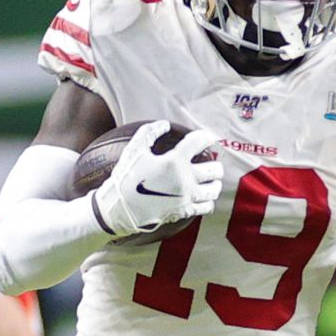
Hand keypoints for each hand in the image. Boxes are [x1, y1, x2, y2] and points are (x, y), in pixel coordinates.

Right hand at [91, 122, 223, 238]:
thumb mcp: (134, 150)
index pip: (199, 143)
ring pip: (214, 189)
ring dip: (215, 183)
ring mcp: (186, 197)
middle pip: (214, 169)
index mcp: (174, 161)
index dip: (206, 137)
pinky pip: (207, 206)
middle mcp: (184, 179)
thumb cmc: (126, 177)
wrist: (120, 208)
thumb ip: (149, 132)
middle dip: (215, 164)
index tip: (208, 138)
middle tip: (211, 162)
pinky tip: (203, 197)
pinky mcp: (184, 211)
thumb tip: (165, 124)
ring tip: (211, 181)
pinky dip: (208, 201)